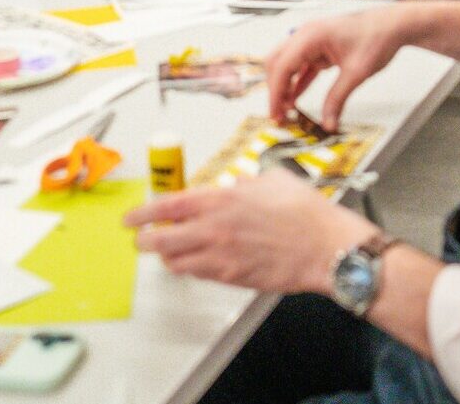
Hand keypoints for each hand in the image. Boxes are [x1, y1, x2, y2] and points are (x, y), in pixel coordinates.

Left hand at [125, 171, 375, 294]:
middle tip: (140, 240)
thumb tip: (236, 185)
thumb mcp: (272, 181)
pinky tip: (194, 262)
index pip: (168, 206)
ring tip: (168, 251)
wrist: (327, 248)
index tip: (132, 218)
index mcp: (221, 199)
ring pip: (176, 262)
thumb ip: (246, 183)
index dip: (144, 213)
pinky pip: (199, 274)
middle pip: (161, 239)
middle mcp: (215, 228)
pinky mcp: (232, 277)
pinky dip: (190, 268)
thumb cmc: (306, 214)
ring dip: (168, 256)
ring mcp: (222, 256)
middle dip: (145, 240)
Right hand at [266, 3, 413, 129]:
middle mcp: (306, 35)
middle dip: (275, 90)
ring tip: (287, 110)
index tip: (276, 113)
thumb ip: (338, 99)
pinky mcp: (320, 48)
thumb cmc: (377, 36)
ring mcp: (312, 41)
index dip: (276, 93)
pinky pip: (302, 66)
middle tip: (279, 114)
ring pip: (287, 65)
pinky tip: (296, 98)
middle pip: (278, 64)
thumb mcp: (356, 73)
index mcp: (311, 36)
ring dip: (285, 86)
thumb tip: (328, 121)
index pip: (282, 66)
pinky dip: (297, 82)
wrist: (393, 26)